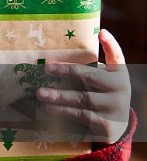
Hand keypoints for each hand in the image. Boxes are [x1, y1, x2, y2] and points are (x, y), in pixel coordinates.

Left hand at [37, 29, 130, 145]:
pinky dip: (63, 111)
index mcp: (119, 74)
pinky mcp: (106, 125)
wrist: (114, 127)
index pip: (117, 56)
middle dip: (67, 71)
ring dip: (59, 95)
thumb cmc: (100, 96)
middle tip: (46, 68)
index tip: (102, 32)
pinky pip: (81, 115)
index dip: (111, 44)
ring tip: (40, 93)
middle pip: (91, 77)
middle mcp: (120, 89)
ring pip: (83, 98)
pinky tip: (48, 108)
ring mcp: (114, 107)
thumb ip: (87, 70)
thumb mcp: (101, 81)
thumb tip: (52, 60)